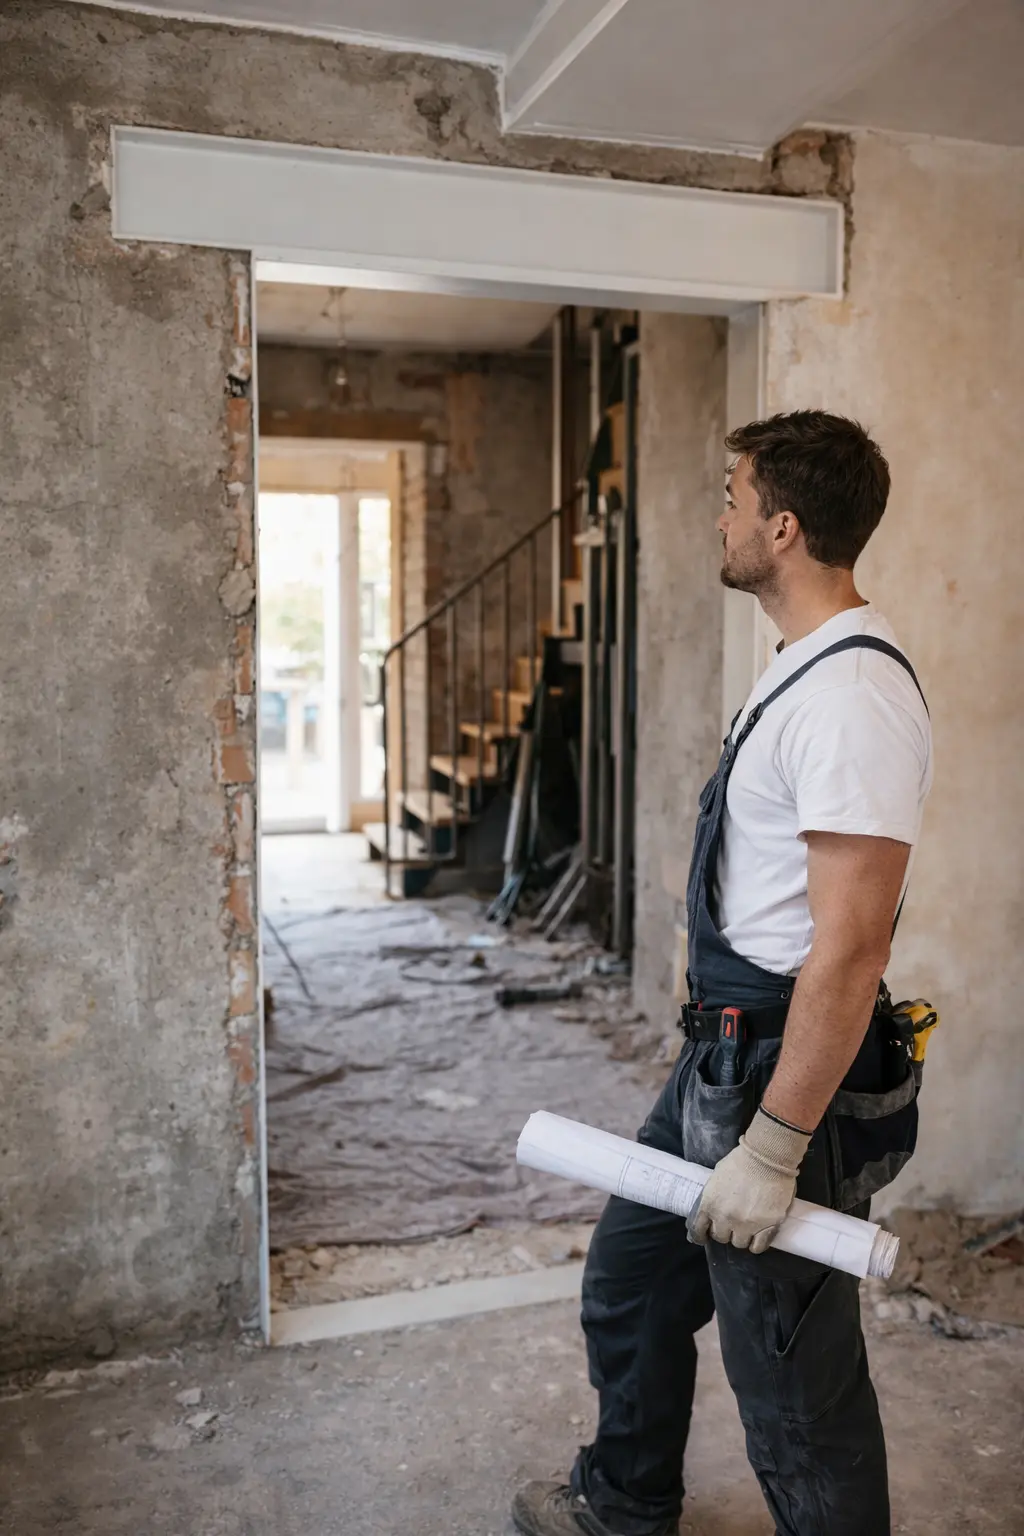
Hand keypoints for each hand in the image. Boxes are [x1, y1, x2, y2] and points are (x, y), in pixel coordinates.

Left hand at [688, 1107, 810, 1253]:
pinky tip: (757, 1237)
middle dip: (724, 1230)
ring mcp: (747, 1225)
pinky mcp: (768, 1226)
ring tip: (747, 1226)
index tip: (703, 1235)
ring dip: (741, 1236)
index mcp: (709, 1204)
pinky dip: (757, 1244)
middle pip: (720, 1237)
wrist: (767, 1156)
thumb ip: (712, 1196)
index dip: (700, 1234)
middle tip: (731, 1222)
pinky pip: (758, 1246)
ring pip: (739, 1243)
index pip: (697, 1230)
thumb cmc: (741, 1161)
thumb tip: (709, 1209)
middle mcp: (725, 1218)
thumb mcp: (717, 1176)